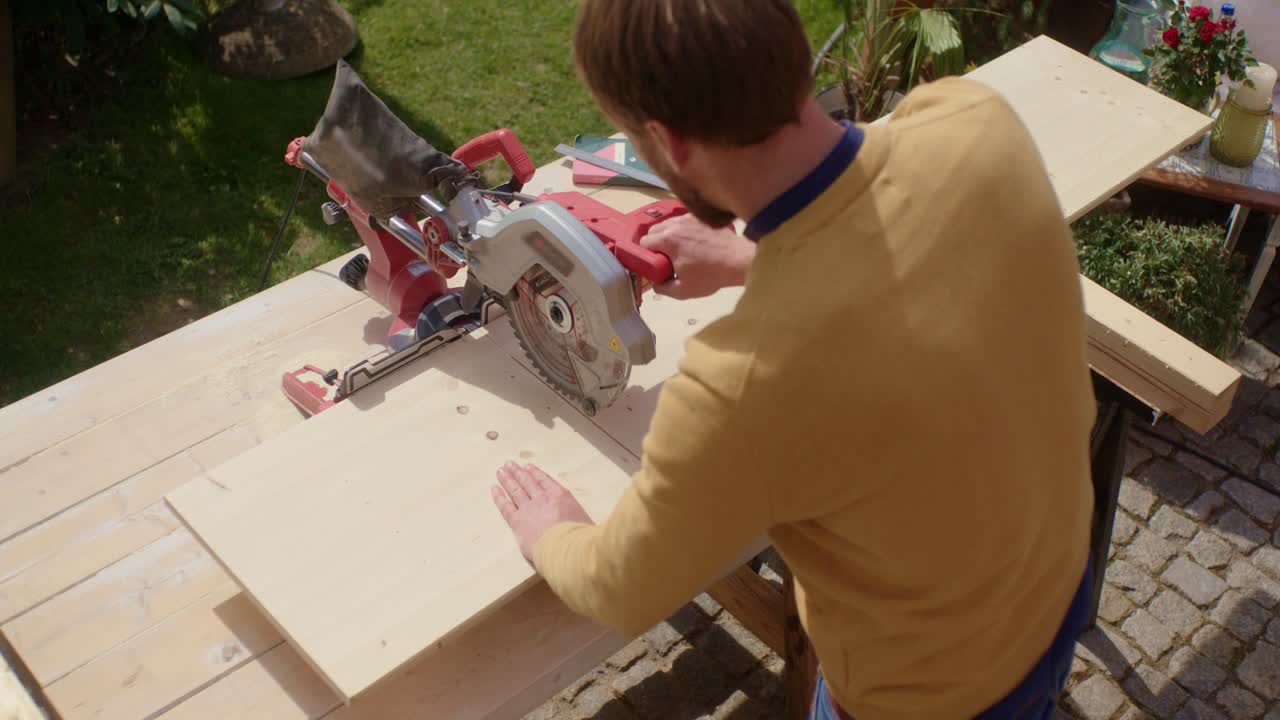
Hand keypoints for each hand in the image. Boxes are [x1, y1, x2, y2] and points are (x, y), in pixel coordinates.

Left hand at [491, 462, 593, 565]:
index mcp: (560, 496)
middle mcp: (543, 498)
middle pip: (527, 482)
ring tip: (501, 471)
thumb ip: (577, 516)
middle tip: (509, 464)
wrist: (565, 547)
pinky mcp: (517, 522)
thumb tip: (577, 521)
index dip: (535, 473)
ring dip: (507, 480)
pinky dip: (499, 497)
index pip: (545, 481)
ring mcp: (529, 509)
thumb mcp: (584, 520)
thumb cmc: (580, 537)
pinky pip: (506, 506)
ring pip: (515, 490)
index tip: (527, 467)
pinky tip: (494, 489)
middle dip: (518, 473)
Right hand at [639, 214, 754, 299]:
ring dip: (668, 236)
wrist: (739, 260)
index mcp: (668, 240)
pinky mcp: (700, 217)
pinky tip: (692, 243)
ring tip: (679, 251)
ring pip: (668, 224)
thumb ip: (663, 288)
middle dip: (655, 244)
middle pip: (653, 230)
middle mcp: (676, 224)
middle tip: (666, 259)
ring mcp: (689, 218)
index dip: (646, 255)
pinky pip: (682, 221)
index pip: (644, 243)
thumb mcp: (683, 290)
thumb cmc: (711, 275)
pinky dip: (682, 230)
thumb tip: (655, 284)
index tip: (655, 264)